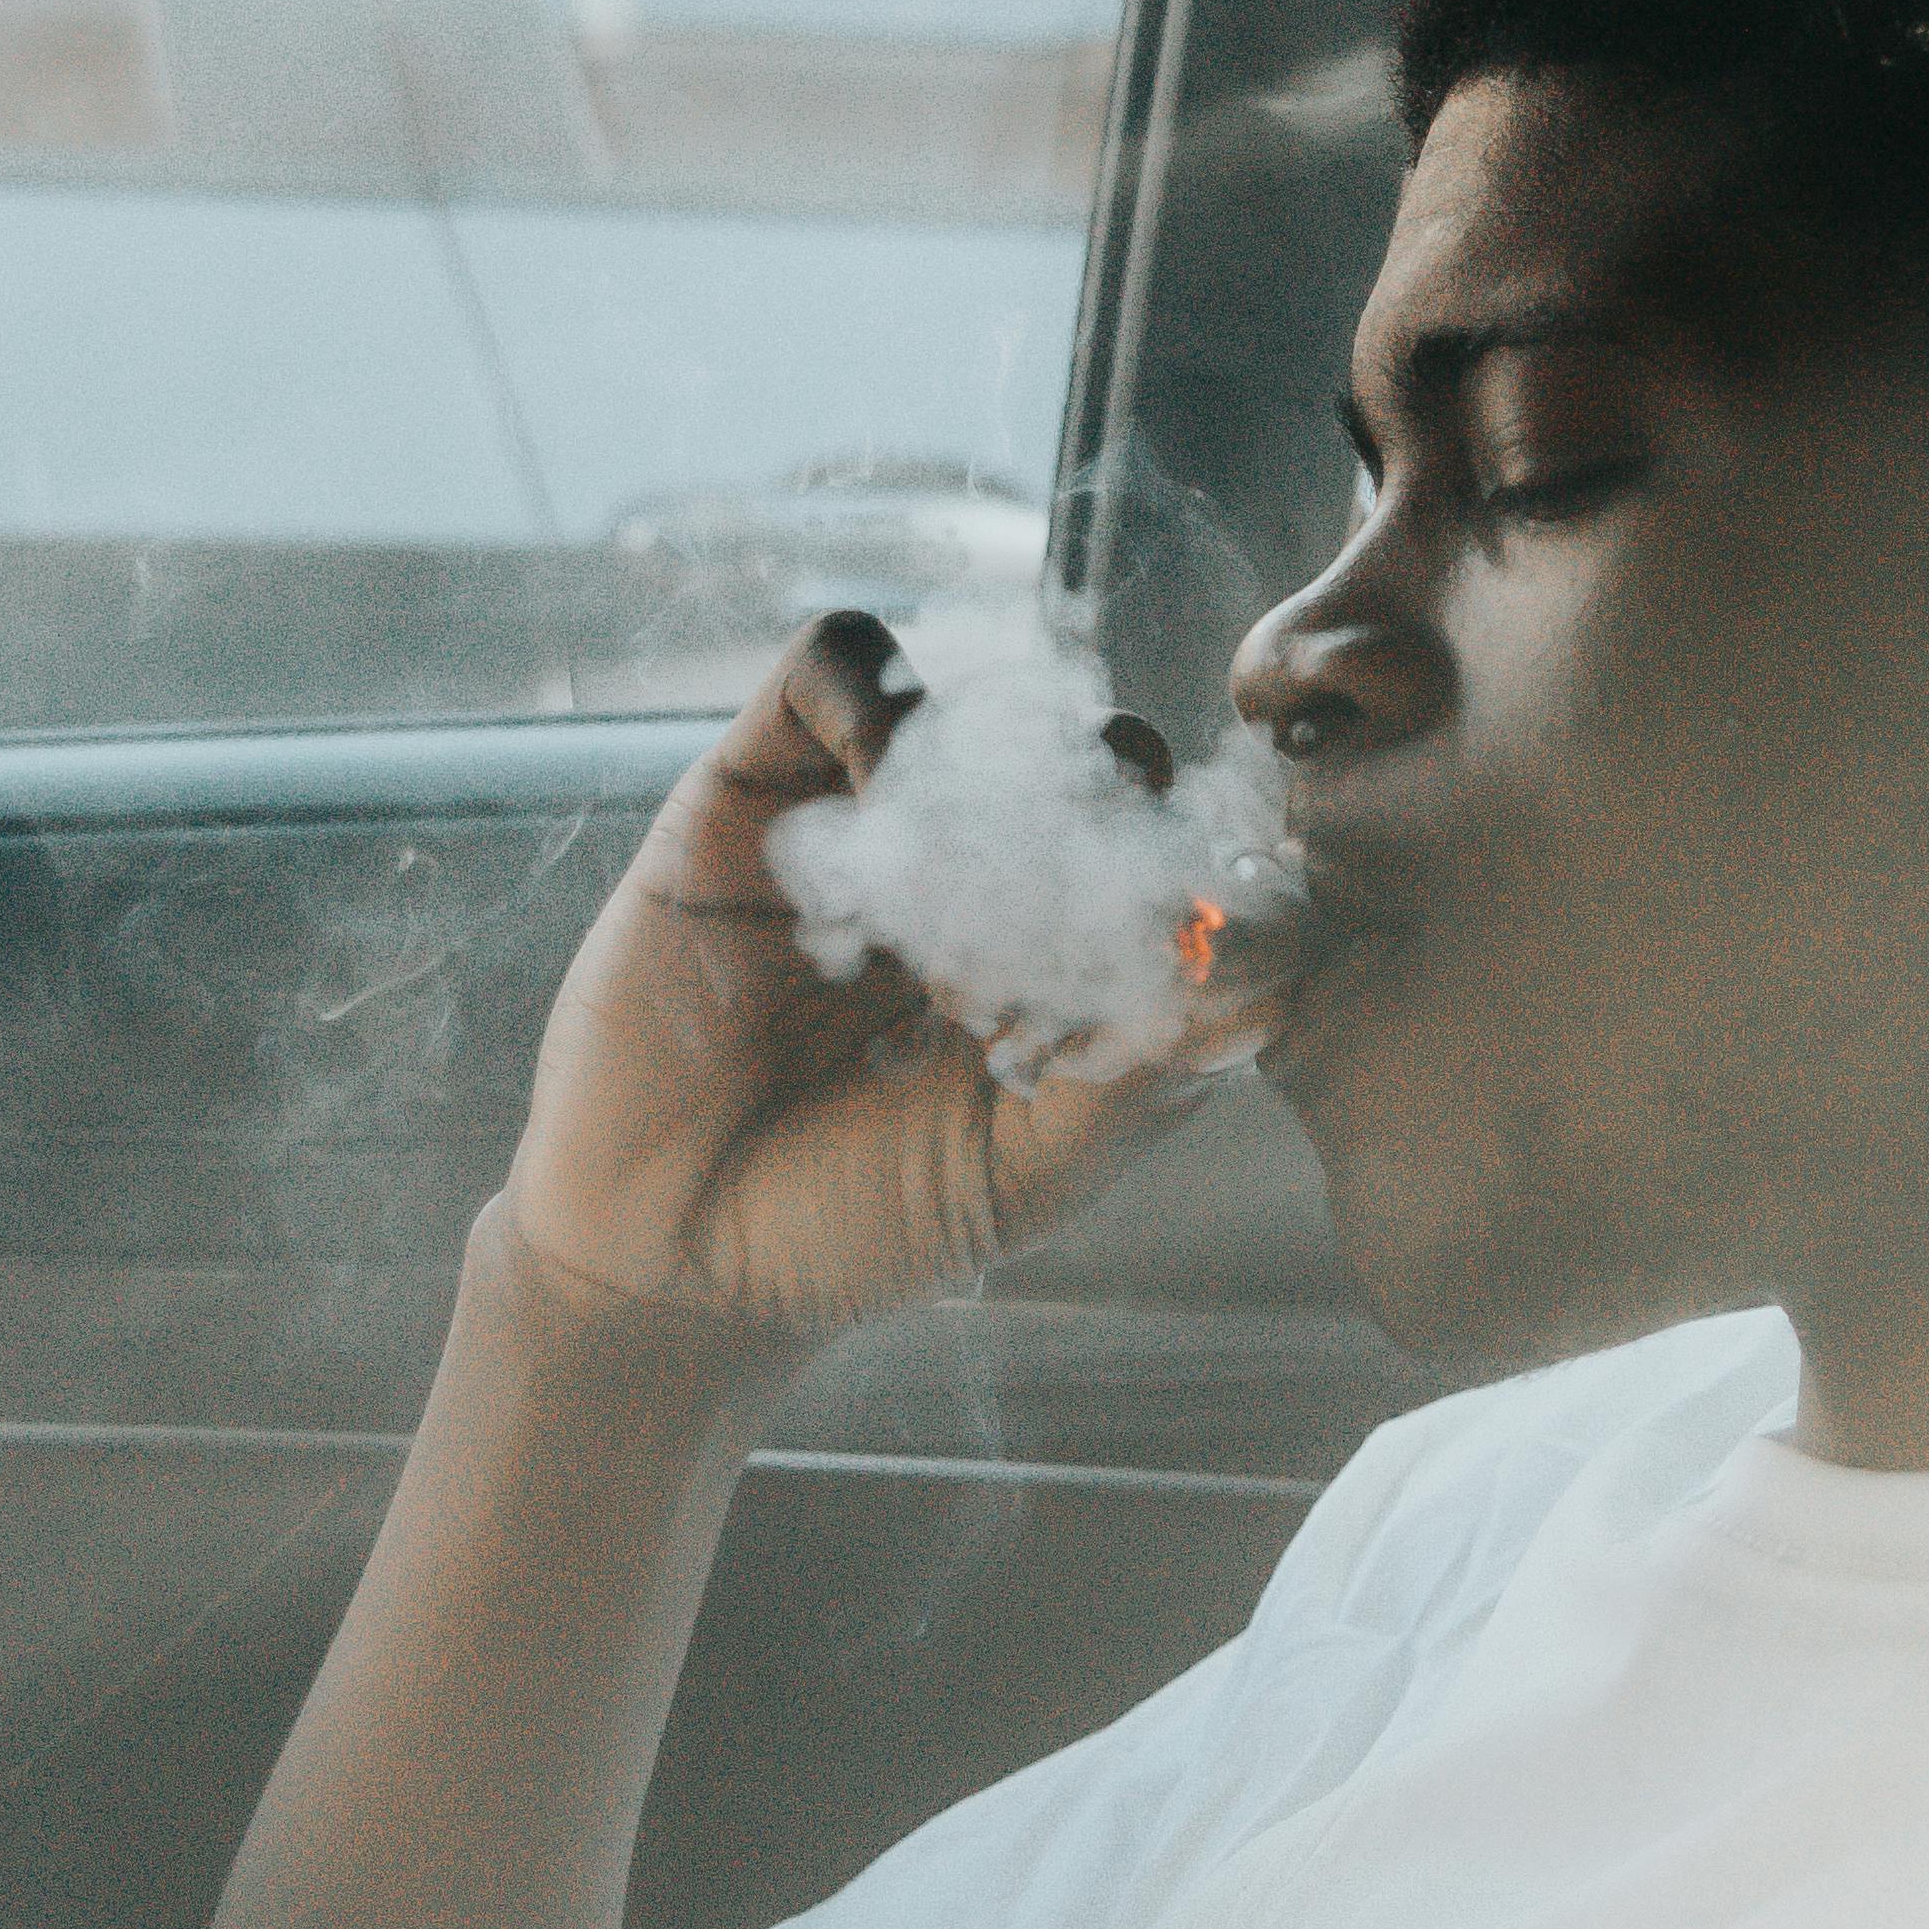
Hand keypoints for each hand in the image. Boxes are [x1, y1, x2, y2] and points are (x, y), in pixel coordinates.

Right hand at [502, 617, 1187, 1334]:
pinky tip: (878, 815)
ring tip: (949, 912)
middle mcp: (975, 868)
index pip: (1164, 837)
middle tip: (1051, 935)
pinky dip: (878, 706)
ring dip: (991, 771)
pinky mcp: (752, 787)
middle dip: (1102, 815)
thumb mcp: (1031, 1171)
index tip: (1165, 943)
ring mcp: (865, 820)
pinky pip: (833, 667)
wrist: (670, 1262)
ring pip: (975, 693)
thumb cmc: (861, 1223)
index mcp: (1059, 947)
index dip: (1186, 858)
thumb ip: (1141, 1080)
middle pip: (1092, 748)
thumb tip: (1258, 983)